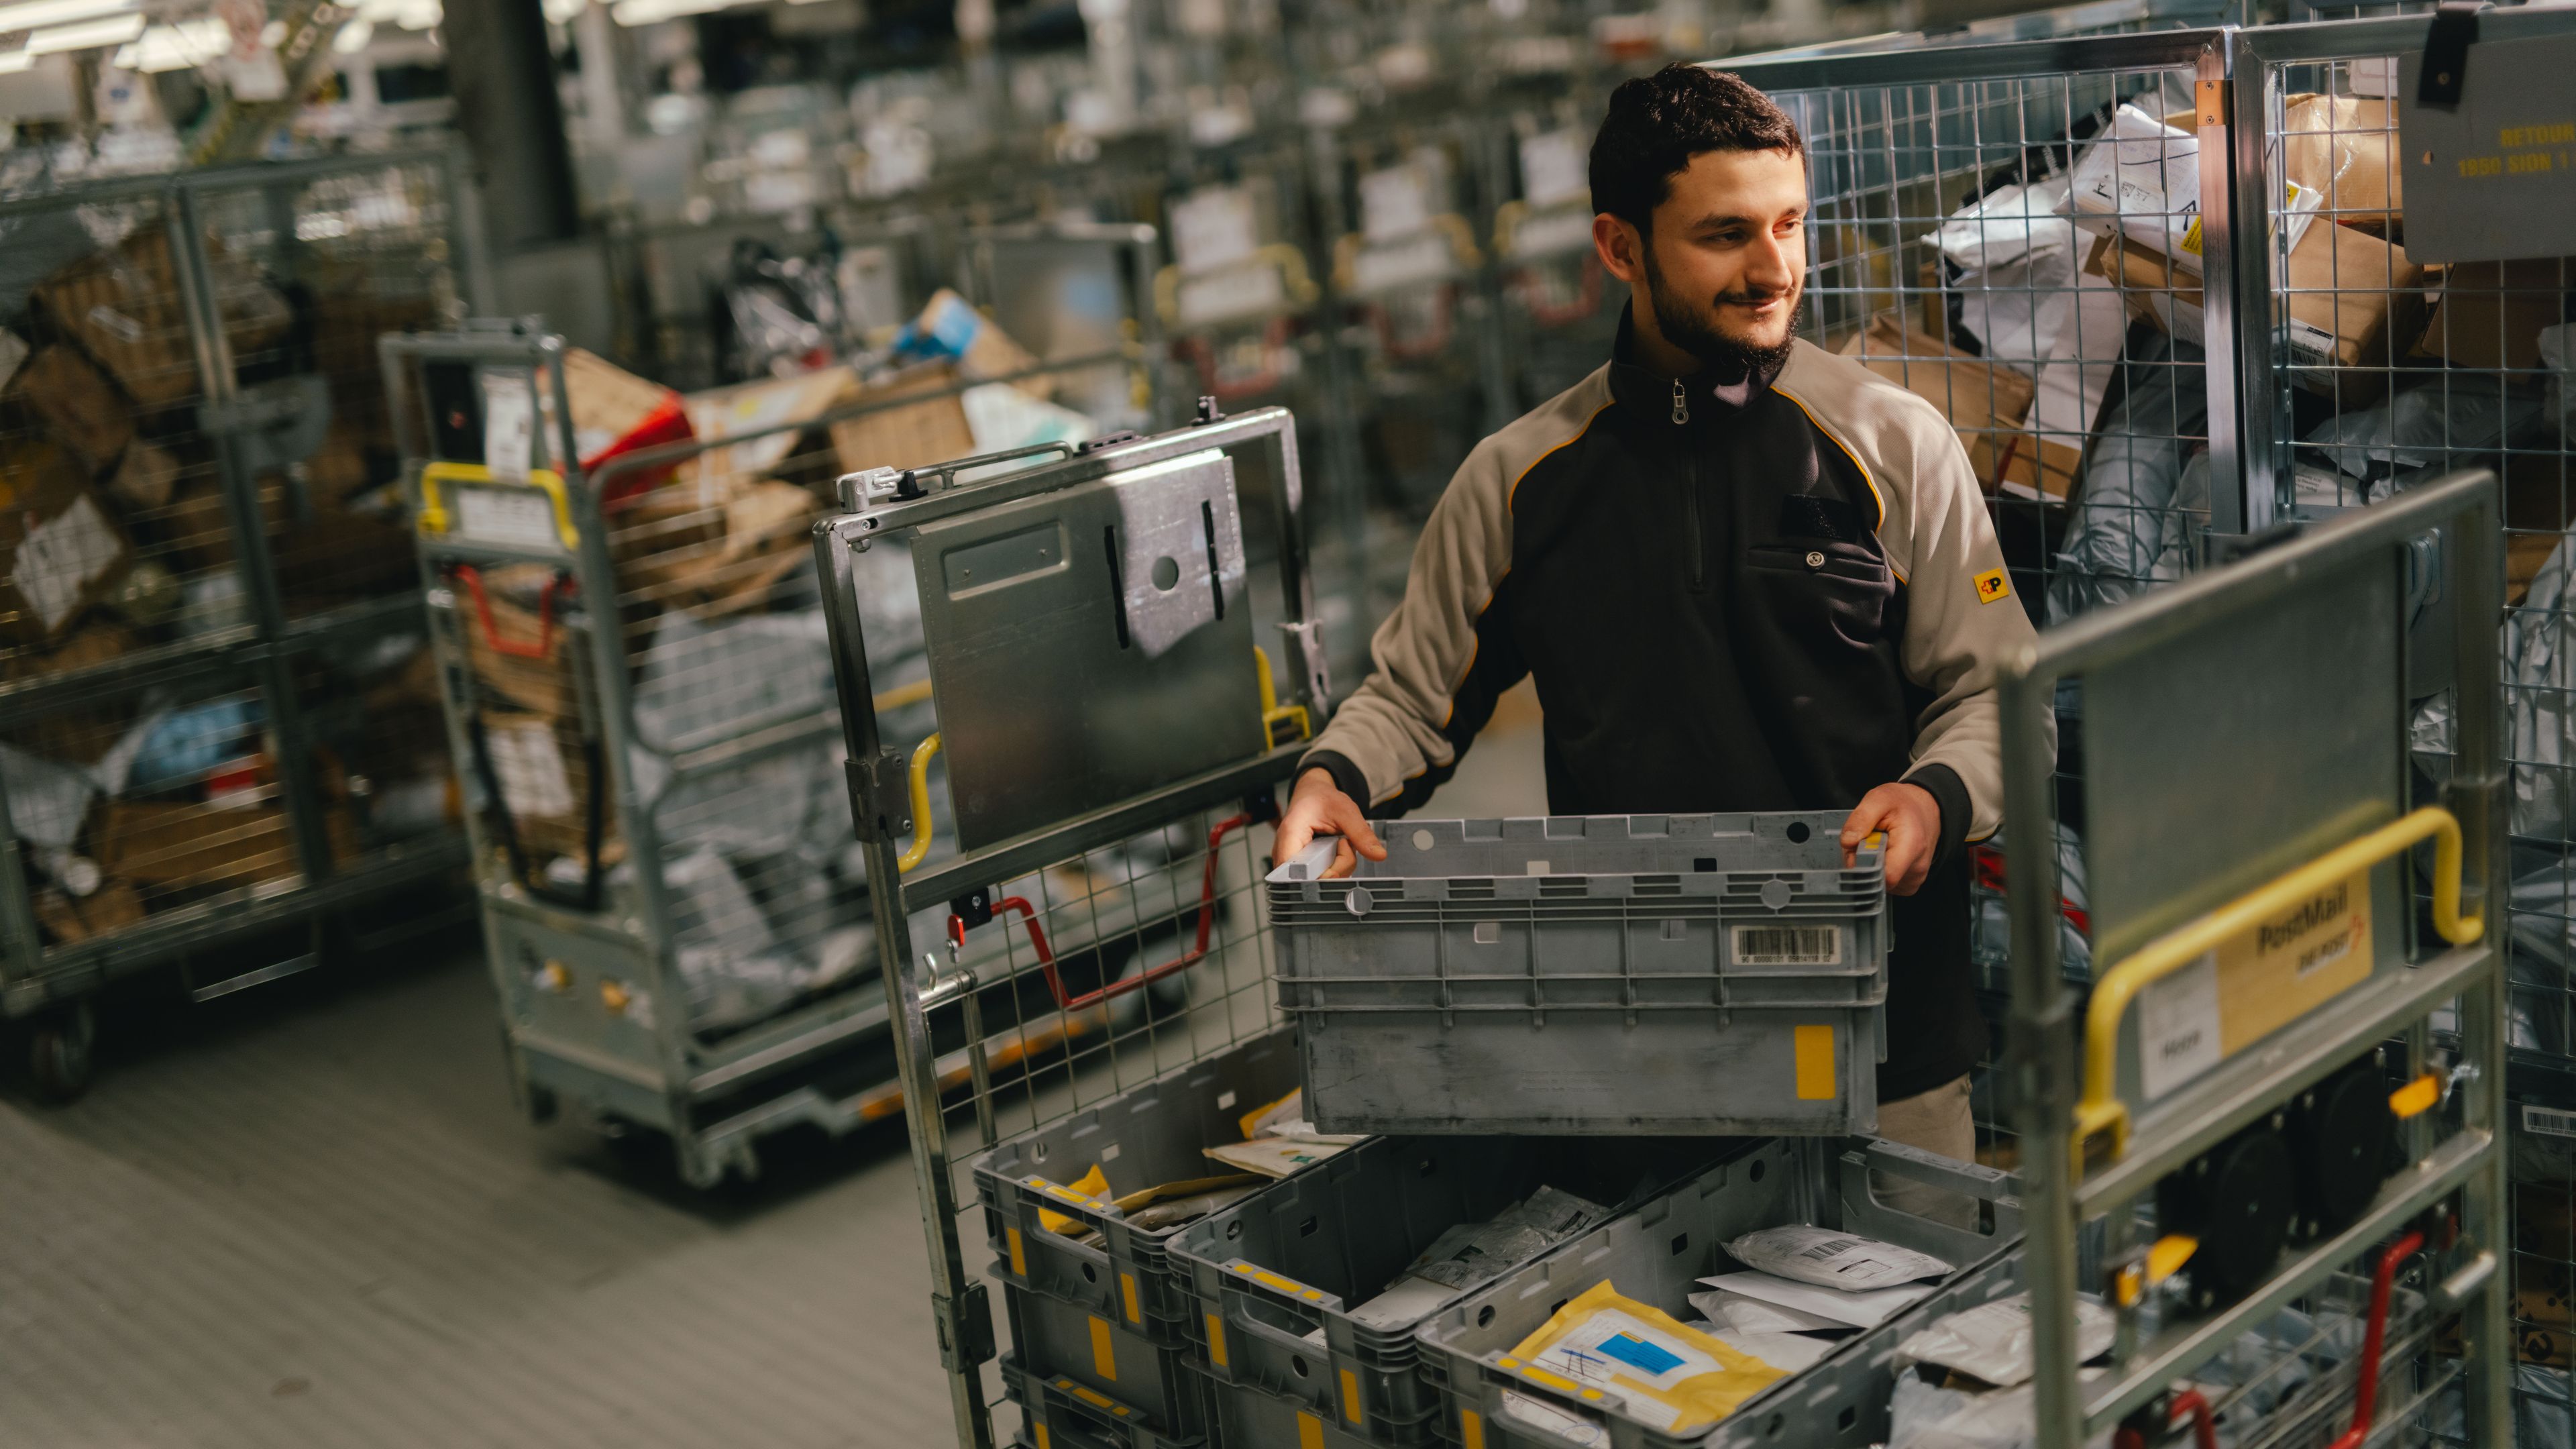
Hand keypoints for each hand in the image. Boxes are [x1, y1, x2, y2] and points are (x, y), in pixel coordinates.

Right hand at [1272, 768, 1386, 879]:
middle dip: (1336, 868)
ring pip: (1318, 880)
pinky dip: (1334, 867)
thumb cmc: (1321, 798)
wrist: (1312, 794)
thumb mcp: (1346, 811)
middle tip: (1343, 844)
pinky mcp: (1301, 866)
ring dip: (1338, 866)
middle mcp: (1286, 852)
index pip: (1297, 873)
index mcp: (1291, 835)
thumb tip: (1378, 855)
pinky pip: (1320, 876)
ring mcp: (1293, 861)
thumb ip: (1361, 834)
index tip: (1337, 869)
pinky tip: (1335, 851)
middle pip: (1311, 879)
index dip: (1319, 878)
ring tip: (1339, 843)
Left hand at [1842, 781, 1940, 896]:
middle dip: (1863, 863)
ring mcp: (1915, 878)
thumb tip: (1847, 842)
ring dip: (1871, 866)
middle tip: (1867, 840)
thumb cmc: (1903, 803)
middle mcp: (1917, 867)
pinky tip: (1885, 853)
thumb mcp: (1879, 799)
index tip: (1857, 850)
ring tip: (1879, 844)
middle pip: (1877, 879)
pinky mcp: (1910, 884)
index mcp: (1912, 846)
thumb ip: (1861, 819)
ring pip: (1880, 883)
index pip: (1886, 877)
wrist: (1924, 809)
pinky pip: (1886, 884)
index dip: (1863, 867)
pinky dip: (1880, 870)